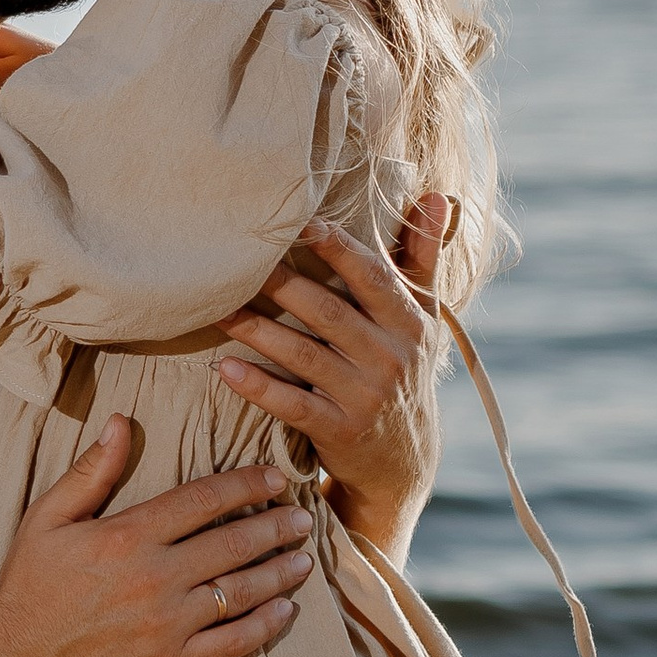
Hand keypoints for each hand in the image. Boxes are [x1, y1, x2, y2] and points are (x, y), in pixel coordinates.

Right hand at [0, 421, 313, 656]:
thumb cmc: (29, 586)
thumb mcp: (48, 518)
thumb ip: (92, 471)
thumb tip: (122, 421)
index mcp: (128, 535)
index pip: (205, 499)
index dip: (248, 484)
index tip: (277, 478)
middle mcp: (156, 577)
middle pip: (235, 542)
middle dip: (277, 526)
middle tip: (303, 517)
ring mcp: (168, 625)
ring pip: (243, 591)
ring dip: (280, 572)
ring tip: (303, 560)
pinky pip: (233, 642)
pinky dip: (265, 625)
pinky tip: (284, 611)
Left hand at [215, 196, 449, 558]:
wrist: (405, 461)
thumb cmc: (403, 370)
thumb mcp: (424, 317)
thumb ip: (424, 256)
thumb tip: (439, 196)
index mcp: (409, 322)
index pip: (371, 276)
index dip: (337, 247)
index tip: (299, 222)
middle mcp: (391, 357)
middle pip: (328, 311)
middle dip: (281, 283)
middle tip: (236, 260)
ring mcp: (366, 396)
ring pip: (304, 355)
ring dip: (257, 330)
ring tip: (218, 308)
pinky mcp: (340, 431)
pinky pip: (293, 405)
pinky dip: (258, 386)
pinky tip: (225, 367)